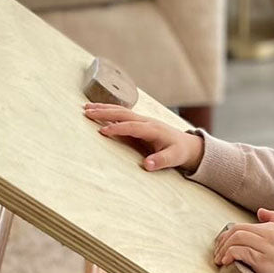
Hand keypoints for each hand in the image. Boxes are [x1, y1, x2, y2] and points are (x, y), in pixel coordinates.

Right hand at [84, 103, 203, 171]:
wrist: (187, 144)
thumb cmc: (179, 152)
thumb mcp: (173, 158)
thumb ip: (160, 161)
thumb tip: (147, 165)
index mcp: (153, 129)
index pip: (132, 127)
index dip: (118, 129)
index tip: (103, 131)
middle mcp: (147, 121)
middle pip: (123, 114)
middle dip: (105, 112)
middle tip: (87, 112)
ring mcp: (142, 120)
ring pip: (121, 111)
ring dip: (104, 108)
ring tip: (86, 107)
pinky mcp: (139, 122)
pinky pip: (121, 114)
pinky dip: (108, 111)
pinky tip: (97, 110)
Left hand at [214, 209, 273, 272]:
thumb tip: (260, 211)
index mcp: (271, 227)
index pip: (241, 226)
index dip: (226, 236)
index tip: (221, 246)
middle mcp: (268, 234)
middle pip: (236, 231)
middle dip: (222, 242)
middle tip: (217, 253)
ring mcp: (265, 247)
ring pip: (236, 239)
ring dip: (223, 250)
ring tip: (220, 260)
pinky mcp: (263, 261)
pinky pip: (240, 252)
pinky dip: (229, 255)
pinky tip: (226, 262)